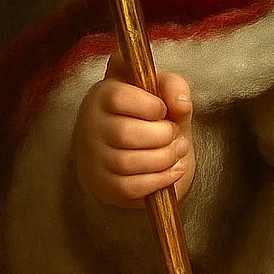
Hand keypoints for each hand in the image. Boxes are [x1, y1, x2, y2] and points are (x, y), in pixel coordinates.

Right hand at [73, 53, 194, 208]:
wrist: (135, 144)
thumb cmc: (148, 111)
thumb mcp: (161, 89)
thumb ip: (173, 86)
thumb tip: (182, 105)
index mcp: (102, 95)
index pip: (119, 98)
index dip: (151, 106)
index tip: (164, 110)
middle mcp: (91, 126)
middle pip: (124, 133)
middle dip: (162, 135)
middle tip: (176, 133)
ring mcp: (93, 158)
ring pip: (126, 163)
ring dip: (164, 158)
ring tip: (178, 149)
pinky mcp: (103, 185)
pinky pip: (129, 187)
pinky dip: (159, 180)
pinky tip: (174, 169)